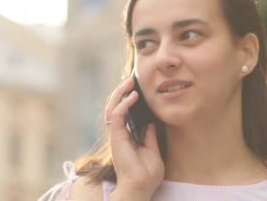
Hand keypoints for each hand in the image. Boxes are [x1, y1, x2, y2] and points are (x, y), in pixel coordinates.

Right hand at [104, 77, 164, 198]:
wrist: (141, 187)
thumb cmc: (147, 175)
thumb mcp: (153, 152)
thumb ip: (150, 137)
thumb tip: (150, 124)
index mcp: (126, 136)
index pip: (123, 113)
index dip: (126, 99)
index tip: (134, 88)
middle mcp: (119, 134)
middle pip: (115, 107)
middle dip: (121, 92)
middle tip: (130, 80)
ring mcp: (116, 135)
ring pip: (112, 108)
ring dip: (119, 94)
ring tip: (129, 82)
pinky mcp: (116, 136)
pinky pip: (116, 115)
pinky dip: (123, 104)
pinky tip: (133, 97)